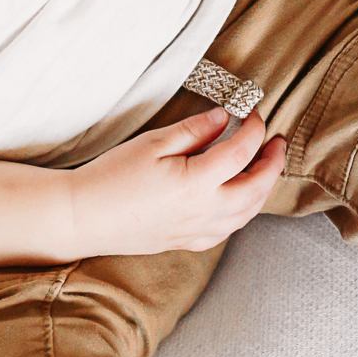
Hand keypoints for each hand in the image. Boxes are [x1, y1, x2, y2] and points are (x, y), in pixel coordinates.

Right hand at [67, 108, 285, 255]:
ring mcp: (194, 231)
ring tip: (265, 167)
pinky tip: (239, 199)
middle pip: (256, 189)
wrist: (80, 217)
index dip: (254, 129)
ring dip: (262, 190)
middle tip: (277, 142)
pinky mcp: (183, 242)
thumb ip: (195, 130)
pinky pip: (226, 231)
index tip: (253, 113)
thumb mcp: (153, 143)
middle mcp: (202, 212)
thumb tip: (225, 118)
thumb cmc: (111, 177)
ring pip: (246, 214)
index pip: (241, 153)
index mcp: (196, 184)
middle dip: (272, 164)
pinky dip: (242, 213)